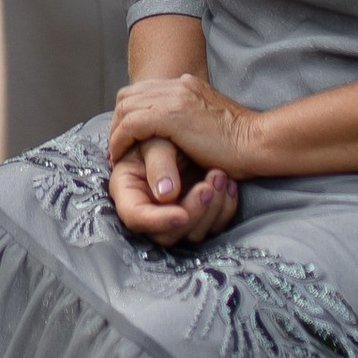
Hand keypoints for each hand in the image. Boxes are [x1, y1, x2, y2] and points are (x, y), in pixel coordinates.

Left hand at [109, 65, 259, 184]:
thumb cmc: (240, 143)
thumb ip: (190, 119)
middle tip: (117, 146)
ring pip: (126, 107)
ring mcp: (174, 97)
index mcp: (187, 84)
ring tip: (116, 153)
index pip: (144, 90)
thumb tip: (175, 135)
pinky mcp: (170, 116)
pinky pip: (131, 124)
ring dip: (116, 131)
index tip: (126, 136)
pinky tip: (121, 156)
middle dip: (117, 120)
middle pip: (129, 95)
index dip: (129, 113)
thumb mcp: (209, 122)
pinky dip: (120, 140)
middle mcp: (178, 84)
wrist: (256, 142)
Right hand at [109, 140, 240, 246]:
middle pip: (167, 232)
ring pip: (194, 232)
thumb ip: (157, 163)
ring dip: (213, 206)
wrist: (210, 128)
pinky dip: (225, 206)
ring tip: (220, 175)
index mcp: (129, 185)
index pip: (135, 215)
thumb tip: (164, 194)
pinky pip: (214, 225)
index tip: (181, 216)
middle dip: (194, 211)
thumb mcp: (162, 137)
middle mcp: (151, 204)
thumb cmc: (180, 125)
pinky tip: (227, 183)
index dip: (156, 220)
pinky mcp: (199, 213)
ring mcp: (176, 211)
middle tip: (208, 187)